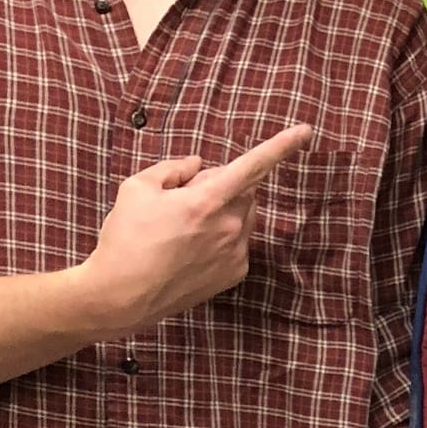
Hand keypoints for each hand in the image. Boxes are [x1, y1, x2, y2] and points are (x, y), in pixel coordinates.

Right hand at [78, 123, 311, 331]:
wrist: (120, 296)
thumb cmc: (125, 239)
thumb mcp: (137, 187)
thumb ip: (174, 168)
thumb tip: (198, 164)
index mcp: (207, 201)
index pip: (253, 165)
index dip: (282, 145)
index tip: (306, 130)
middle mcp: (230, 227)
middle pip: (243, 190)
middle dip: (220, 186)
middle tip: (182, 200)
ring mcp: (236, 253)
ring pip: (242, 216)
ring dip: (222, 211)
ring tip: (181, 229)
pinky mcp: (235, 274)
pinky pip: (238, 242)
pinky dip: (221, 237)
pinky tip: (188, 250)